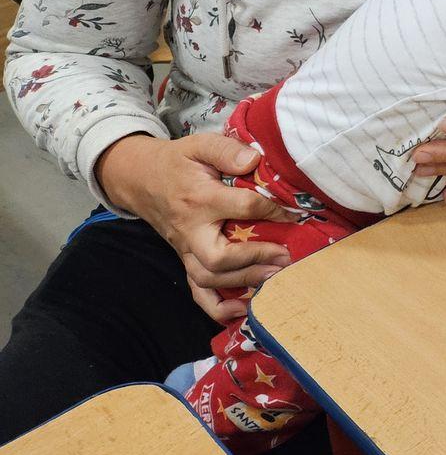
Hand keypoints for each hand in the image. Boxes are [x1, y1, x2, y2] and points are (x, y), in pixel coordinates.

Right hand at [96, 132, 297, 320]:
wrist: (141, 178)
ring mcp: (186, 249)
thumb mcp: (200, 145)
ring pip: (209, 279)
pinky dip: (218, 307)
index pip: (241, 207)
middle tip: (285, 256)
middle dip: (254, 259)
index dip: (272, 210)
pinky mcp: (185, 259)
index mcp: (199, 198)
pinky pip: (197, 291)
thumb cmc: (178, 162)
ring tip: (276, 277)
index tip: (295, 212)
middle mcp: (191, 230)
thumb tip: (254, 161)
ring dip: (243, 282)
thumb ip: (227, 150)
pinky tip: (243, 310)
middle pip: (218, 257)